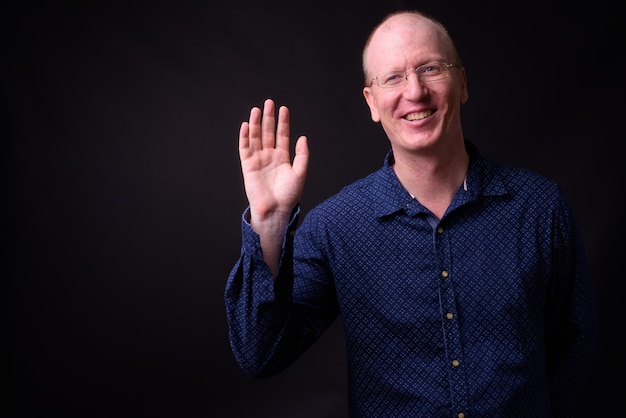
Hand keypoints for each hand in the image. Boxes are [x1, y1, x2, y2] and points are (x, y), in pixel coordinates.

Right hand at [239, 98, 308, 224]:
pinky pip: (245, 148)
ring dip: (256, 124)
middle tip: (269, 103)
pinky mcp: (248, 166)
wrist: (276, 210)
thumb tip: (302, 137)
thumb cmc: (289, 195)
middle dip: (269, 118)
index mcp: (282, 158)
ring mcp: (258, 160)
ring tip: (257, 110)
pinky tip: (247, 125)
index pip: (282, 135)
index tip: (284, 109)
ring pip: (256, 138)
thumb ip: (302, 155)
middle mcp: (269, 156)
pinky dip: (245, 137)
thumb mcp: (300, 173)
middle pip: (268, 133)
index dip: (283, 122)